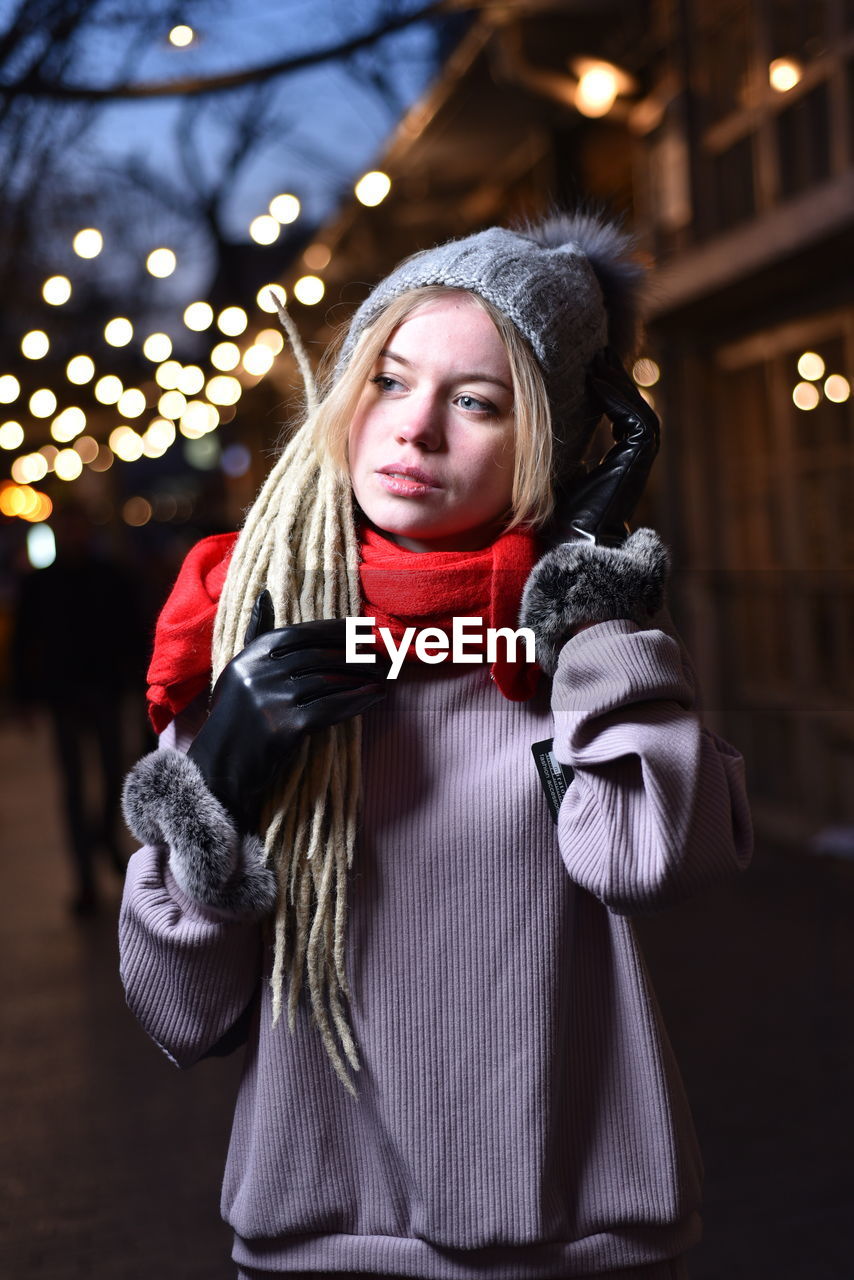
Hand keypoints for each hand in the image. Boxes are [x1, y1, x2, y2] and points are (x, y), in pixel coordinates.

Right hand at [188, 591, 389, 835]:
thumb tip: (265, 594)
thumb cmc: (234, 718)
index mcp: (249, 657)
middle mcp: (258, 674)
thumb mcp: (237, 672)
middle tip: (379, 655)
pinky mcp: (285, 728)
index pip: (299, 634)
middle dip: (353, 654)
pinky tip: (374, 697)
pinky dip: (356, 701)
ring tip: (381, 677)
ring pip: (327, 681)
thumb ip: (255, 635)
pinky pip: (330, 708)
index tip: (362, 628)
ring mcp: (271, 701)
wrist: (220, 769)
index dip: (334, 629)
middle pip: (317, 656)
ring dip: (360, 678)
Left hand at [553, 346, 659, 547]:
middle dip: (615, 379)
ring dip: (617, 383)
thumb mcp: (559, 473)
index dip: (607, 390)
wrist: (573, 540)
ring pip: (636, 408)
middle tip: (597, 353)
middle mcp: (633, 457)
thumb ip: (563, 451)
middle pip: (631, 406)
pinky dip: (616, 398)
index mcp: (619, 459)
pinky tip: (595, 382)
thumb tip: (541, 427)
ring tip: (598, 361)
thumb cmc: (561, 514)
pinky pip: (633, 418)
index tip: (588, 368)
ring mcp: (639, 458)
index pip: (619, 415)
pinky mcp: (638, 458)